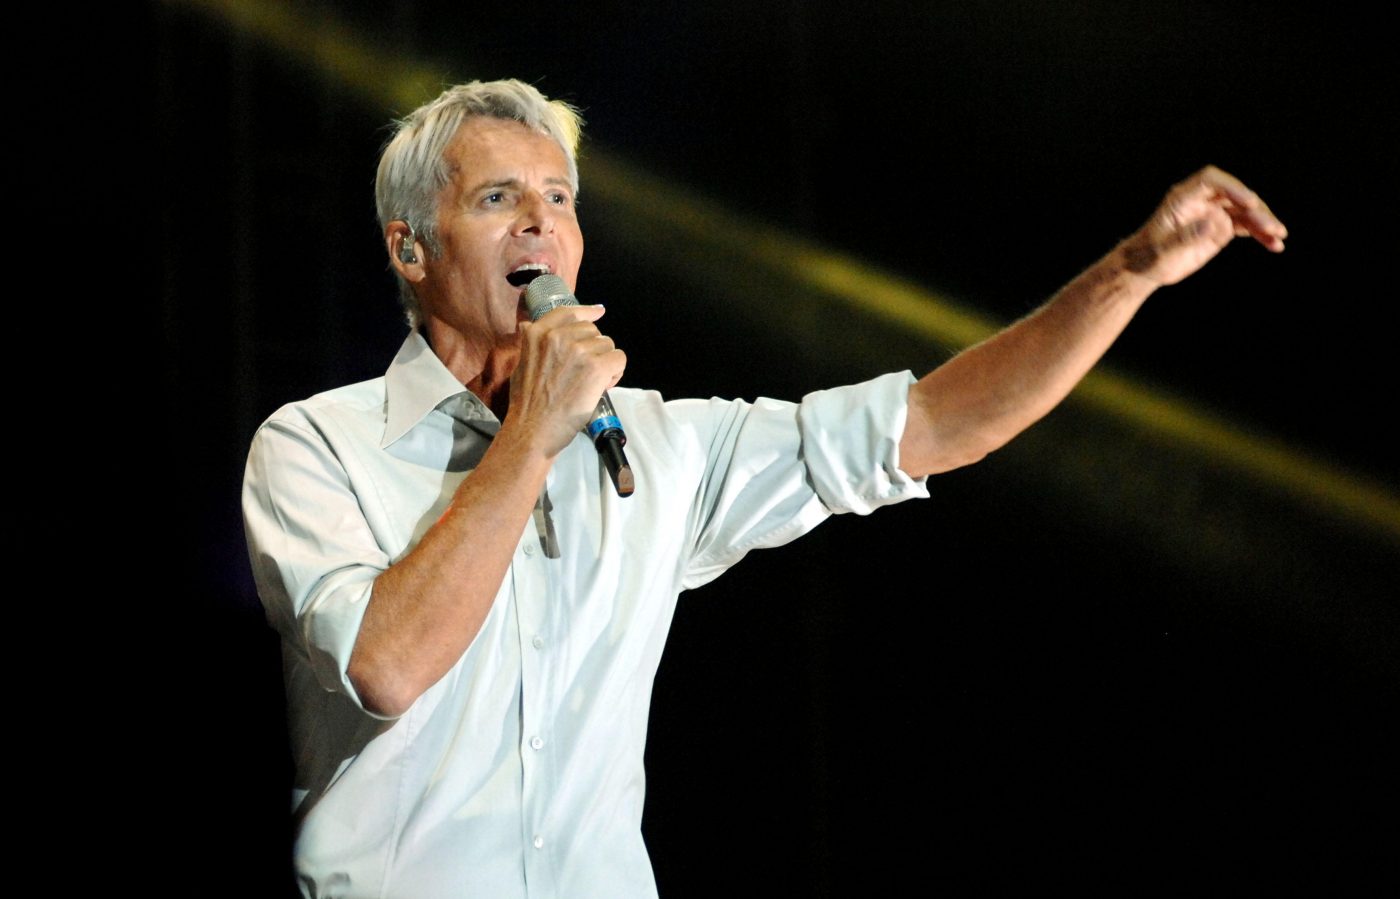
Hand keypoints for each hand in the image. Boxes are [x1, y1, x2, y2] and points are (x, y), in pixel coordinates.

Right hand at [507, 304, 626, 455]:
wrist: (533, 429)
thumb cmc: (527, 403)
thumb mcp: (521, 363)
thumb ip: (531, 343)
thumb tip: (528, 326)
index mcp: (538, 333)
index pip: (569, 312)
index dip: (586, 312)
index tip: (598, 312)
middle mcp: (558, 336)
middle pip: (592, 330)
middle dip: (593, 348)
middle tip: (585, 372)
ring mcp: (578, 350)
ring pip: (608, 345)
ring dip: (605, 362)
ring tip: (591, 382)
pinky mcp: (596, 367)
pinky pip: (619, 359)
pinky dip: (615, 373)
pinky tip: (602, 386)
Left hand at [1122, 165, 1287, 285]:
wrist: (1147, 267)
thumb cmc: (1149, 255)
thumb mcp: (1164, 249)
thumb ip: (1187, 236)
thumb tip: (1214, 222)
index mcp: (1183, 198)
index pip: (1210, 180)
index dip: (1232, 187)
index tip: (1249, 202)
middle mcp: (1202, 201)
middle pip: (1235, 195)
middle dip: (1256, 210)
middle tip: (1272, 227)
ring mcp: (1214, 213)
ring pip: (1245, 212)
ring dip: (1264, 223)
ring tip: (1279, 237)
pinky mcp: (1222, 227)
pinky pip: (1246, 227)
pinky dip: (1260, 235)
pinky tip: (1275, 245)